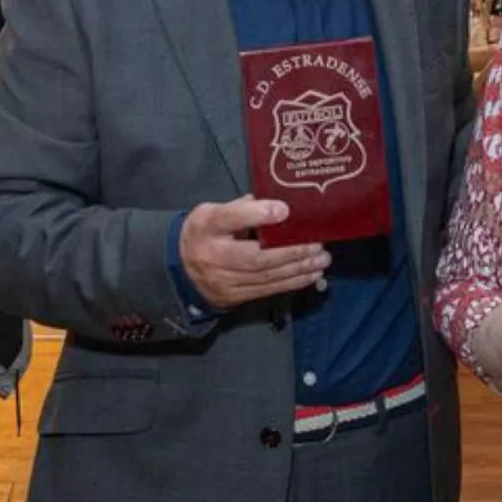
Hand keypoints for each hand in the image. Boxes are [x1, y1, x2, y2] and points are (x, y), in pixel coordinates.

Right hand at [178, 197, 330, 309]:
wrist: (179, 269)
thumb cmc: (204, 233)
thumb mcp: (212, 212)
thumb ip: (241, 208)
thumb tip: (277, 204)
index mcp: (206, 227)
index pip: (228, 219)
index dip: (256, 215)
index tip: (284, 209)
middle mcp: (214, 256)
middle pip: (255, 256)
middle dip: (291, 251)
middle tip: (317, 244)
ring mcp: (224, 280)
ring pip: (265, 276)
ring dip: (298, 269)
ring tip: (321, 260)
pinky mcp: (235, 296)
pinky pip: (267, 290)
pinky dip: (292, 283)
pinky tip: (311, 275)